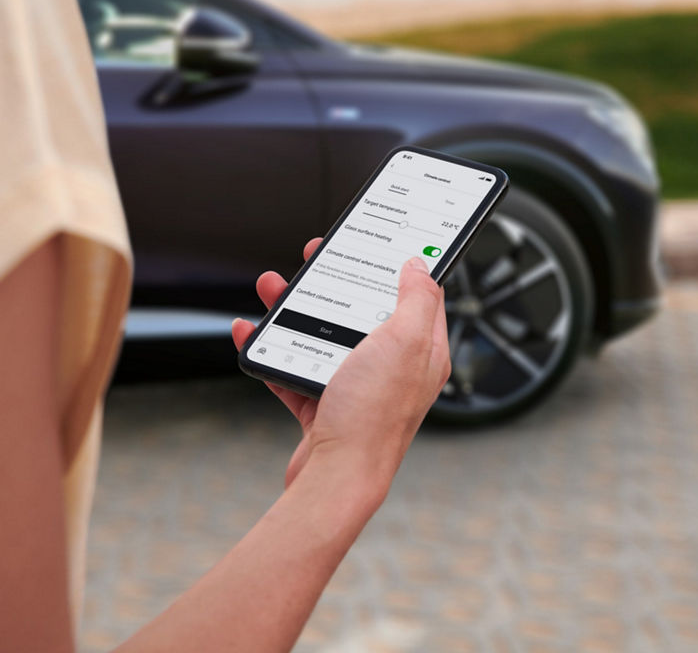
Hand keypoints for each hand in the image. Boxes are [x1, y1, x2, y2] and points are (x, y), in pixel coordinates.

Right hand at [232, 239, 449, 495]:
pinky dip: (274, 348)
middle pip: (363, 310)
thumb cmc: (373, 415)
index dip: (399, 265)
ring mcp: (357, 385)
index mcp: (420, 349)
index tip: (376, 244)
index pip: (418, 295)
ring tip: (271, 287)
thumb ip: (416, 299)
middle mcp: (392, 366)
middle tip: (314, 257)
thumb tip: (421, 265)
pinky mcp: (325, 404)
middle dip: (335, 281)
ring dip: (296, 308)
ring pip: (325, 334)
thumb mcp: (404, 342)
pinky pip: (297, 366)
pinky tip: (252, 332)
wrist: (336, 479)